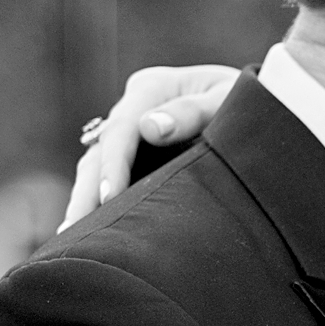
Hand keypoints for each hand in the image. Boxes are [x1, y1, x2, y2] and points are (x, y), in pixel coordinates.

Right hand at [61, 65, 238, 228]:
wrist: (255, 103)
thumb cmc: (246, 101)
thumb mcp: (228, 99)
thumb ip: (193, 111)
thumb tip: (150, 127)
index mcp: (152, 87)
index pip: (121, 129)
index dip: (112, 165)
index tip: (107, 198)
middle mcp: (135, 106)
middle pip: (99, 150)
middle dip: (85, 191)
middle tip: (72, 231)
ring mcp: (132, 129)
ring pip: (96, 164)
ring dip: (83, 199)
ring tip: (69, 237)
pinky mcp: (136, 151)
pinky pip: (110, 175)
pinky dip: (97, 200)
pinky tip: (87, 231)